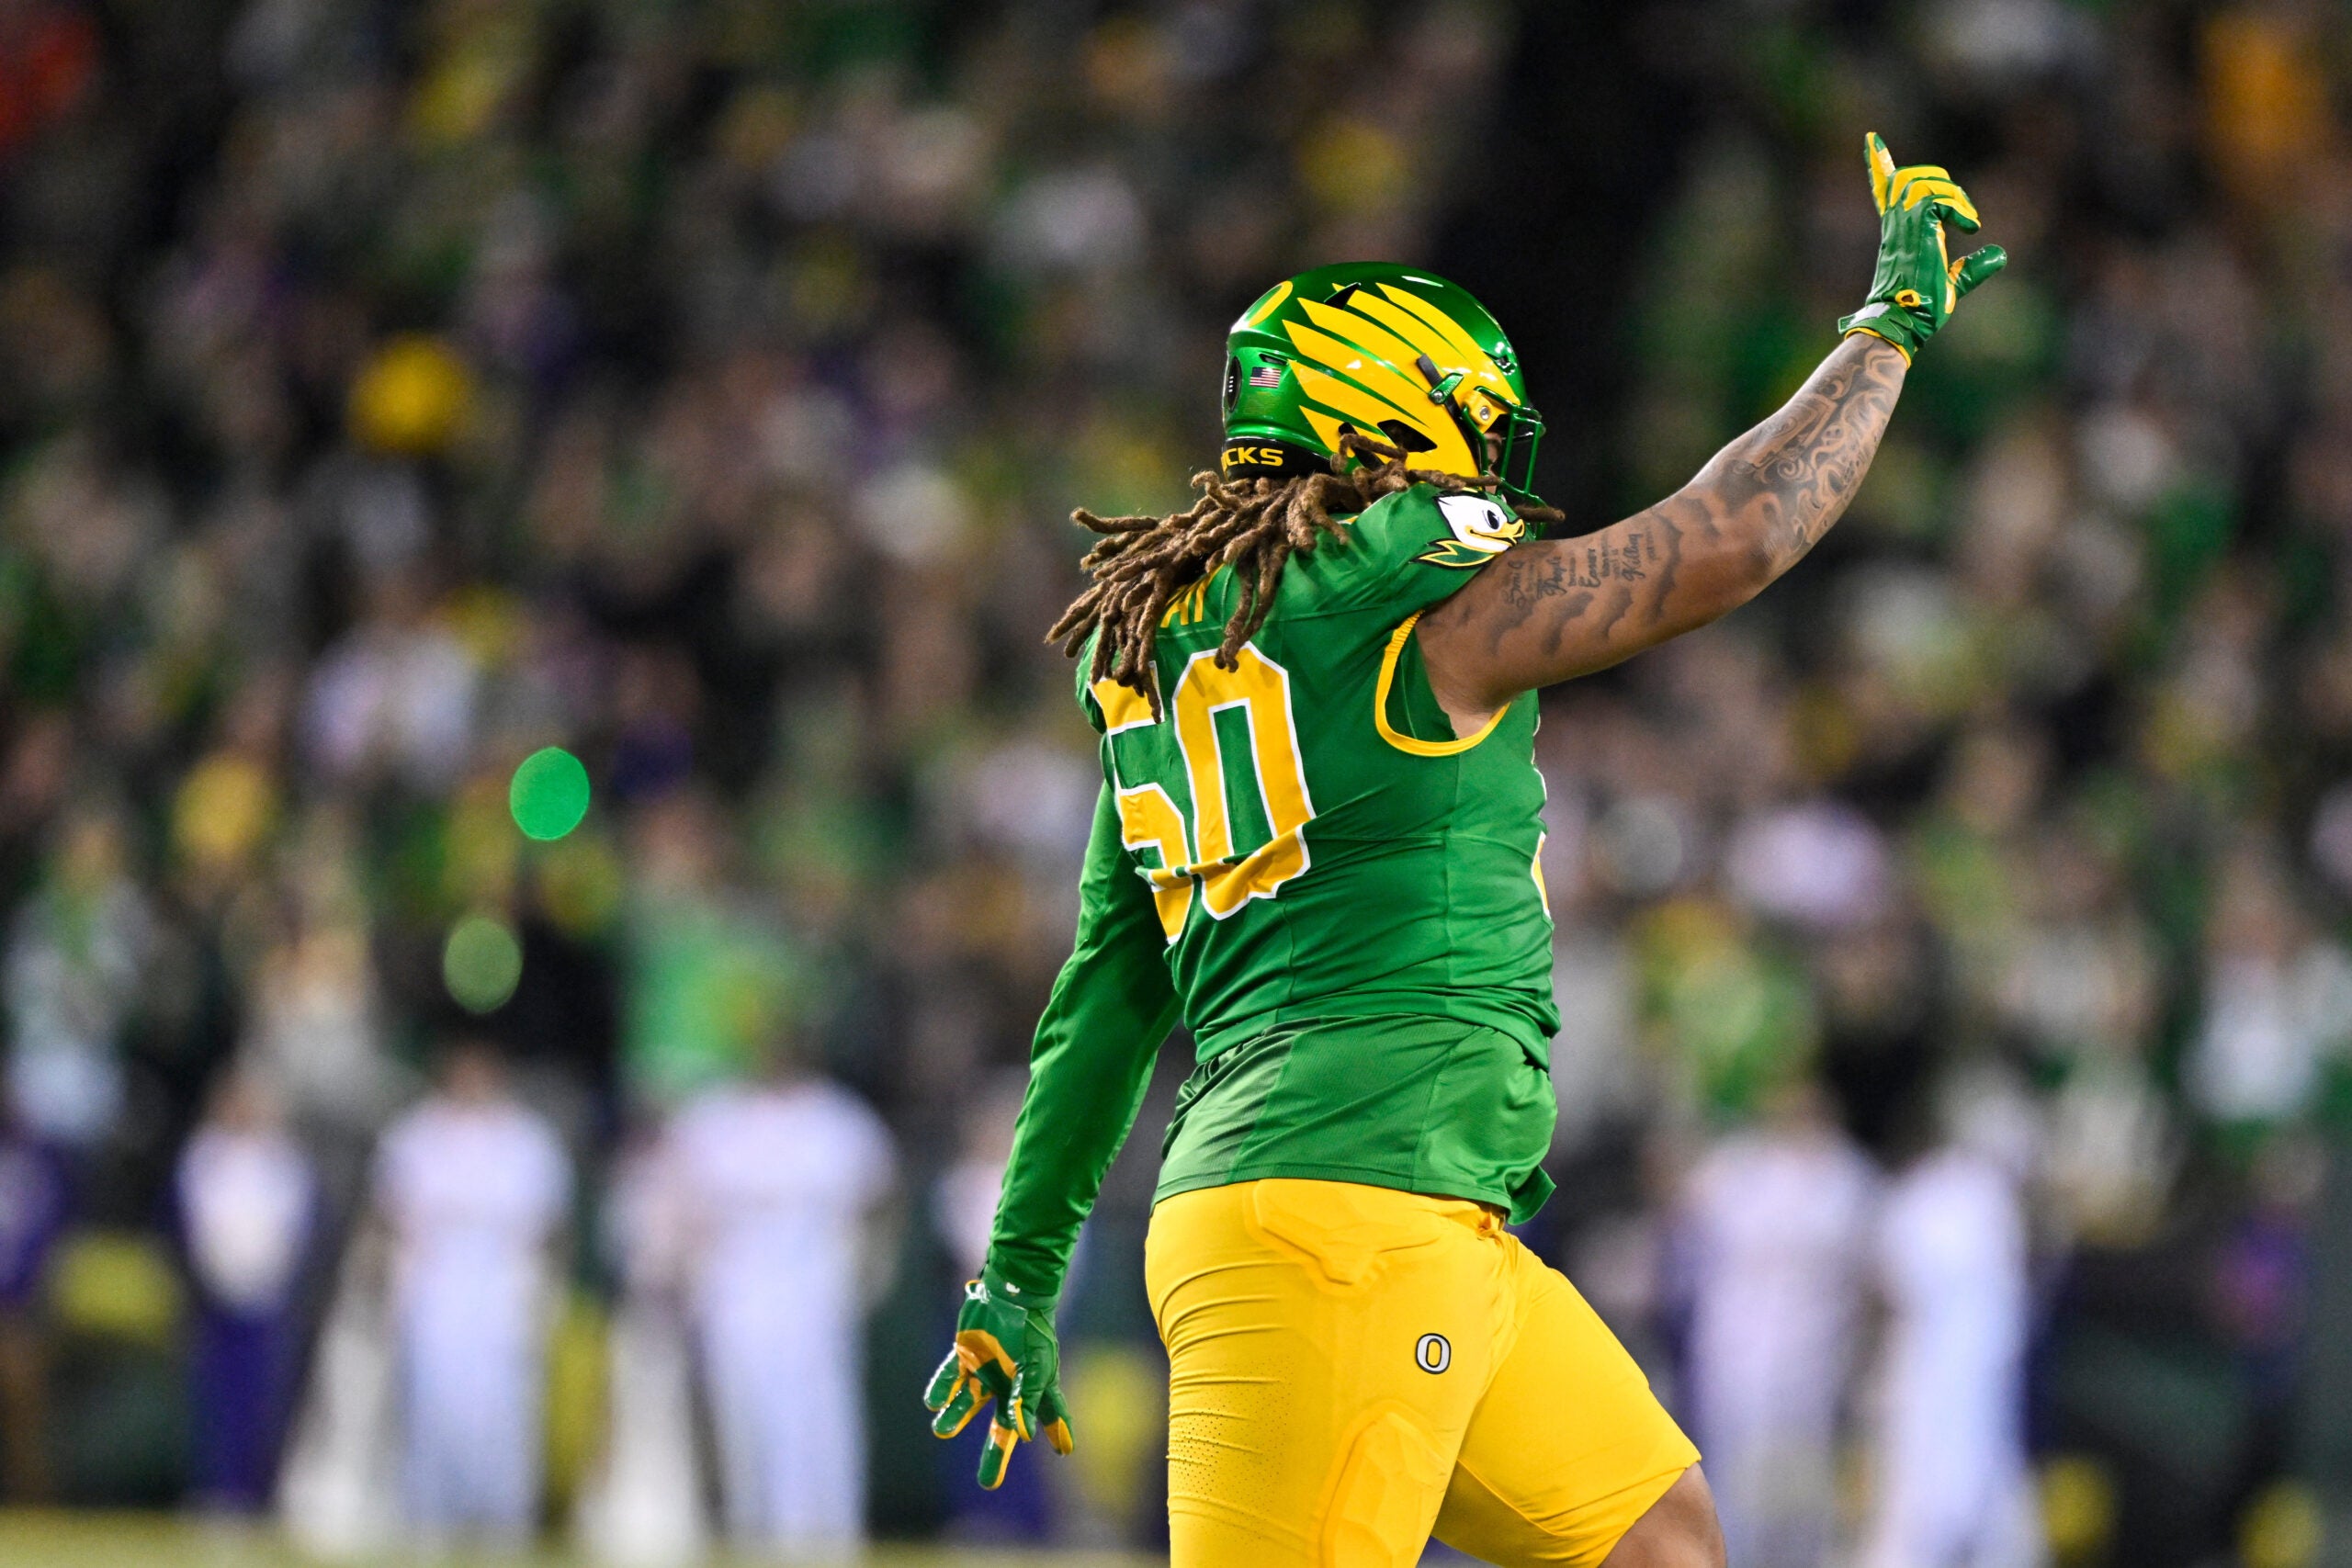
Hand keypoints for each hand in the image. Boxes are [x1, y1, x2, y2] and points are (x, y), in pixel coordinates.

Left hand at [924, 1275, 1074, 1488]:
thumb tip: (1022, 1435)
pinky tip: (932, 1402)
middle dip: (995, 1453)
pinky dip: (941, 1390)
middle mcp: (1010, 1382)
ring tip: (941, 1429)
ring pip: (967, 1403)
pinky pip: (950, 1377)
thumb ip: (1027, 1399)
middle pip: (1002, 1425)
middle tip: (988, 1484)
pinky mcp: (965, 1354)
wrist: (1010, 1293)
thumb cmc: (1030, 1330)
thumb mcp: (1035, 1367)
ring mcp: (986, 1369)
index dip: (1058, 1431)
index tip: (1065, 1451)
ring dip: (954, 1417)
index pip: (1050, 1413)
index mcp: (1034, 1384)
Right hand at [1839, 131, 2005, 361]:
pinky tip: (1970, 228)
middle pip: (1906, 178)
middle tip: (1959, 206)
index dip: (1879, 165)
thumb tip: (1999, 254)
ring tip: (1967, 219)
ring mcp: (1903, 227)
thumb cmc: (1920, 309)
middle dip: (1936, 177)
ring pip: (1921, 182)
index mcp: (1899, 233)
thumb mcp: (1952, 283)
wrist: (1903, 321)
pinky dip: (1958, 208)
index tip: (1872, 140)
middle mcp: (1897, 226)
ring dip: (1951, 193)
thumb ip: (1972, 267)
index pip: (1885, 192)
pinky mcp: (1916, 230)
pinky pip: (1935, 199)